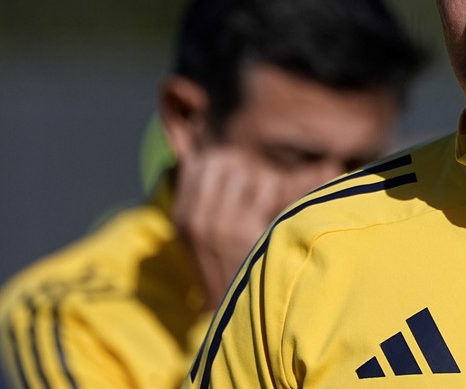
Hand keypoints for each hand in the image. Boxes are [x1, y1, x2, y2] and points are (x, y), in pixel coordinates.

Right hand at [171, 148, 285, 310]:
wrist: (234, 311)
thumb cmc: (227, 268)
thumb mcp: (202, 233)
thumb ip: (204, 195)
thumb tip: (194, 154)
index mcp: (183, 216)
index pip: (199, 163)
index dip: (223, 161)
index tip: (240, 174)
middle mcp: (196, 218)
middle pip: (224, 161)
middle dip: (246, 165)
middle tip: (261, 183)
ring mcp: (220, 224)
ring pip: (248, 171)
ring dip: (266, 178)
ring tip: (271, 199)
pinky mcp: (245, 229)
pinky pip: (267, 185)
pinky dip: (283, 188)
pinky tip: (282, 206)